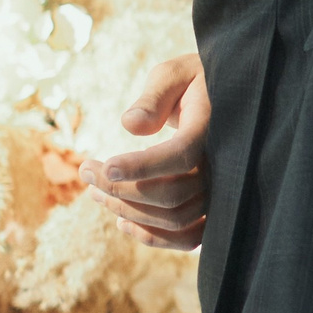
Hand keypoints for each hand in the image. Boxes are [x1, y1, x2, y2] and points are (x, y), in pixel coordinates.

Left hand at [81, 51, 210, 250]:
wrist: (225, 95)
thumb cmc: (194, 81)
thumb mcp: (173, 74)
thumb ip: (154, 97)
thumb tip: (130, 125)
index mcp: (214, 127)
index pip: (180, 155)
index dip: (141, 167)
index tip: (104, 166)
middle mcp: (224, 163)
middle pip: (171, 195)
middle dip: (121, 189)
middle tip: (87, 171)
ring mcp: (221, 188)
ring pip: (176, 219)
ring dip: (130, 212)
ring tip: (97, 193)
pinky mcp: (213, 204)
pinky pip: (190, 236)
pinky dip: (155, 237)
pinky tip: (123, 222)